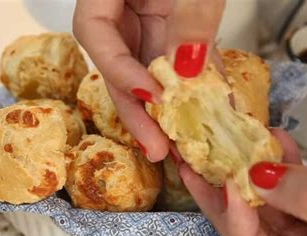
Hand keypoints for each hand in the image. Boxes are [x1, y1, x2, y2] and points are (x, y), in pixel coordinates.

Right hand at [73, 0, 224, 161]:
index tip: (152, 97)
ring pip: (152, 71)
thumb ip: (190, 15)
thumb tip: (189, 68)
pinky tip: (212, 113)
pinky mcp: (174, 27)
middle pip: (120, 66)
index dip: (120, 71)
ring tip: (186, 147)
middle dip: (140, 112)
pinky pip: (182, 61)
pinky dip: (197, 87)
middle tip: (158, 150)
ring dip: (171, 110)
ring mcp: (149, 20)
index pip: (94, 31)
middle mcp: (123, 9)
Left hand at [179, 128, 306, 235]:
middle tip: (199, 158)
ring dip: (259, 176)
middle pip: (257, 235)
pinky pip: (305, 207)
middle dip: (229, 193)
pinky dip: (293, 177)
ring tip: (239, 140)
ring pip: (278, 216)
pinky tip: (279, 146)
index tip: (224, 182)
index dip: (237, 223)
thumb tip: (263, 176)